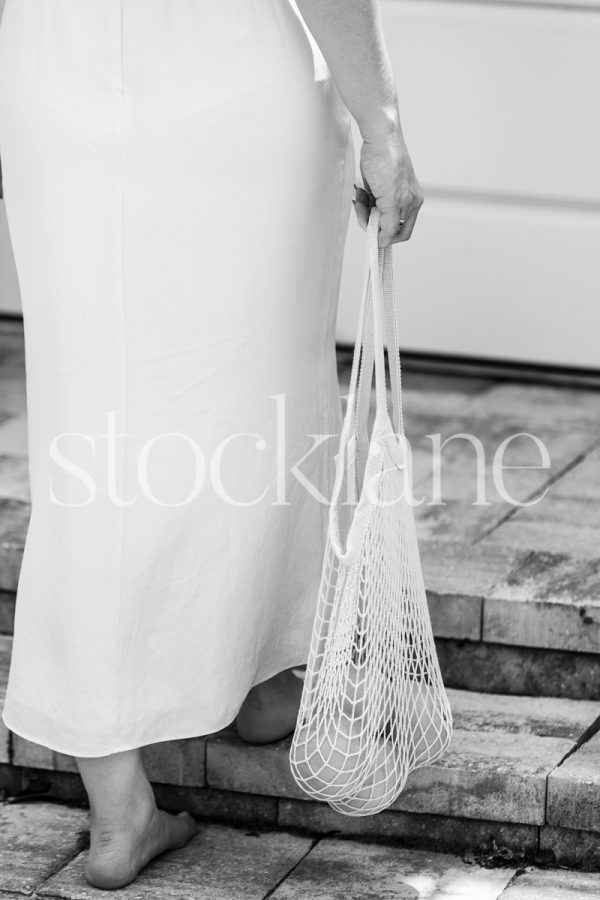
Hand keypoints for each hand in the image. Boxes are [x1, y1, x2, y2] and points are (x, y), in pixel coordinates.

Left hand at [353, 133, 423, 247]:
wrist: (378, 136)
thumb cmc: (387, 164)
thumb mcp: (390, 200)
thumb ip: (390, 224)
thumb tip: (385, 242)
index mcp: (413, 205)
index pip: (402, 233)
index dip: (387, 237)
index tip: (372, 233)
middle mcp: (405, 201)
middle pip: (385, 225)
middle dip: (371, 219)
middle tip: (362, 209)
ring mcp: (391, 194)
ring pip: (375, 215)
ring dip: (365, 209)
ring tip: (361, 196)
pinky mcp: (380, 187)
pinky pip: (370, 203)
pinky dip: (363, 200)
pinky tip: (360, 190)